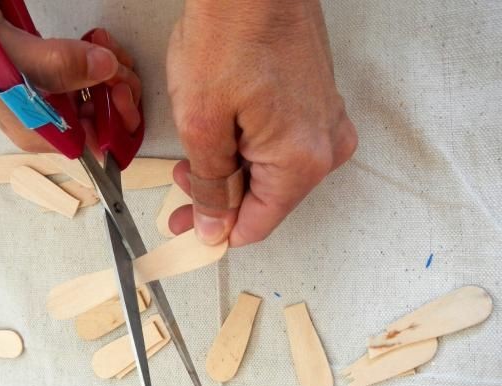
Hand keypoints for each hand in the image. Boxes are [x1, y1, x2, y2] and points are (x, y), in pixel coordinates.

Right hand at [0, 0, 141, 152]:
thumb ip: (51, 64)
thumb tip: (102, 69)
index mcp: (34, 128)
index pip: (94, 147)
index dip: (116, 122)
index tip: (117, 90)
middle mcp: (46, 116)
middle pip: (105, 120)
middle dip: (119, 89)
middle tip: (114, 60)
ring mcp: (53, 91)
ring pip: (104, 94)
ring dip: (114, 69)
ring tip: (103, 45)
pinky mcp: (55, 68)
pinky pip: (94, 71)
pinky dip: (104, 57)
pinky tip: (97, 42)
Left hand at [167, 0, 356, 245]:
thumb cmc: (230, 33)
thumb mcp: (202, 124)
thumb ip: (211, 185)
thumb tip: (215, 226)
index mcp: (301, 161)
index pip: (257, 224)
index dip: (216, 231)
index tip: (187, 225)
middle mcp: (325, 147)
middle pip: (265, 199)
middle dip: (219, 195)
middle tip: (183, 180)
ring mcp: (325, 123)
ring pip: (271, 172)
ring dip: (232, 168)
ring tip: (200, 144)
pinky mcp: (317, 104)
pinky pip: (282, 145)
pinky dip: (249, 145)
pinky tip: (226, 128)